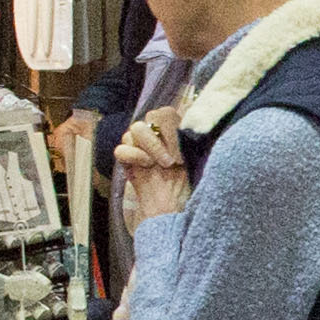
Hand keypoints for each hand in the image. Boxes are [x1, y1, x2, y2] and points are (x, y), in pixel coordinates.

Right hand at [113, 113, 191, 228]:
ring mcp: (140, 146)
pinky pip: (121, 149)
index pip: (167, 113)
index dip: (173, 128)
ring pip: (135, 129)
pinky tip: (147, 166)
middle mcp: (156, 134)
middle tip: (173, 160)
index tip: (182, 151)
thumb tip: (194, 126)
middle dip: (164, 137)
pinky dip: (134, 155)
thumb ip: (192, 139)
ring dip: (151, 146)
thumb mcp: (198, 160)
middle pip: (151, 115)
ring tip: (163, 164)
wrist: (176, 207)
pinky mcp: (127, 161)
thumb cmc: (190, 184)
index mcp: (174, 130)